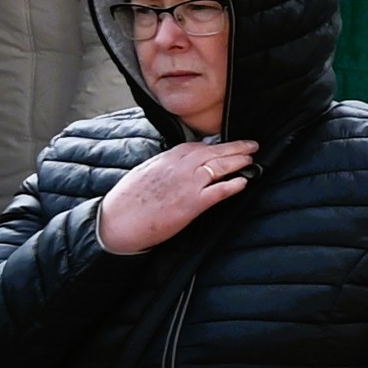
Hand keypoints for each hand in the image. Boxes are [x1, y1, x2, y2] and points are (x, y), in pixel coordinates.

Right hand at [92, 139, 253, 256]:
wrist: (115, 222)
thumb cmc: (126, 201)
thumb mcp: (144, 172)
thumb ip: (164, 165)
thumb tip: (176, 164)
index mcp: (167, 158)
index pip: (198, 146)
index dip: (216, 145)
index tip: (228, 145)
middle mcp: (180, 167)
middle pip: (215, 152)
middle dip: (236, 148)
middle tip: (252, 145)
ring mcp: (188, 184)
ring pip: (221, 167)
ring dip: (240, 162)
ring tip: (252, 160)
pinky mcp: (192, 203)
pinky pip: (219, 191)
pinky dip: (234, 185)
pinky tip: (243, 183)